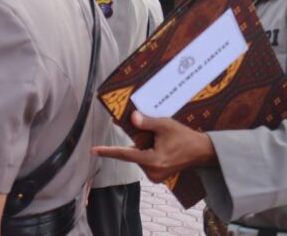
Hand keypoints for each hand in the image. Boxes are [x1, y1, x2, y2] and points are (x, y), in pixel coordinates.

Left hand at [91, 110, 217, 182]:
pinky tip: (159, 146)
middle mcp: (152, 172)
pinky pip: (145, 161)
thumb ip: (147, 122)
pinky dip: (147, 152)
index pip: (125, 154)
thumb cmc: (185, 138)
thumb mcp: (166, 125)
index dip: (108, 151)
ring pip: (139, 157)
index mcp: (153, 161)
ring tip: (161, 141)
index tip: (93, 150)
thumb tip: (131, 119)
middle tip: (151, 133)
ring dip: (143, 147)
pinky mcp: (158, 176)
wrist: (203, 152)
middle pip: (133, 153)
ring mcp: (155, 176)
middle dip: (136, 142)